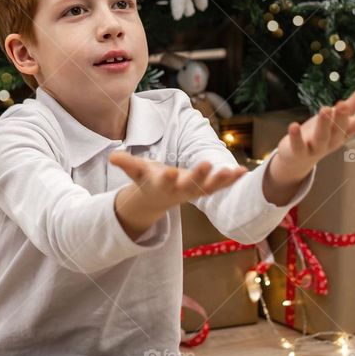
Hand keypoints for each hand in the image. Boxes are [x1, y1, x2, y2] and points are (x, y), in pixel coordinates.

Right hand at [109, 150, 246, 212]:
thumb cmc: (148, 178)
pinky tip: (243, 171)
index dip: (167, 178)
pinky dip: (231, 180)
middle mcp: (179, 190)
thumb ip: (126, 164)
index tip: (170, 172)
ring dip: (221, 180)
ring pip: (209, 188)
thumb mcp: (136, 171)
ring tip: (232, 171)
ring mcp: (194, 191)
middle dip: (199, 176)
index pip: (164, 182)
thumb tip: (112, 157)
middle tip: (208, 165)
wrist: (158, 198)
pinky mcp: (205, 189)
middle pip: (190, 185)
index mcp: (162, 185)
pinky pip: (220, 186)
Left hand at [278, 85, 354, 179]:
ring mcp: (316, 148)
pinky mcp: (298, 151)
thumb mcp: (339, 118)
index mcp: (343, 132)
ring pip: (321, 137)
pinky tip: (294, 125)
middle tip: (344, 104)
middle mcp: (332, 141)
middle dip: (342, 118)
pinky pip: (298, 146)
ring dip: (323, 124)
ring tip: (325, 109)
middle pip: (339, 130)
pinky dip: (296, 137)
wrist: (299, 158)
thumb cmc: (323, 133)